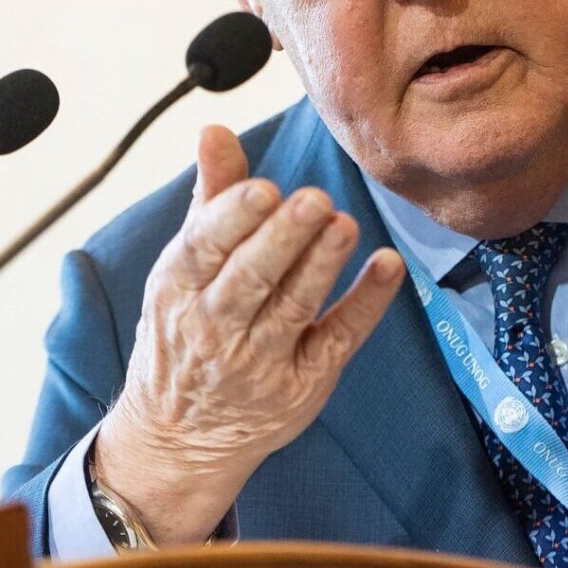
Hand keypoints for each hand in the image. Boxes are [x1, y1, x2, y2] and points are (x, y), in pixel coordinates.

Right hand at [93, 125, 403, 543]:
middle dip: (282, 239)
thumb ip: (210, 200)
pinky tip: (388, 266)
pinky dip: (364, 303)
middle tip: (314, 200)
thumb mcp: (182, 270)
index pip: (204, 248)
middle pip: (251, 277)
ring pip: (293, 306)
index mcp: (179, 287)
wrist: (181, 437)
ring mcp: (260, 360)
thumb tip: (215, 130)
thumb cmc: (185, 331)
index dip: (233, 218)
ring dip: (322, 264)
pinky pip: (337, 338)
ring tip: (345, 224)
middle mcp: (215, 326)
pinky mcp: (302, 383)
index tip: (263, 189)